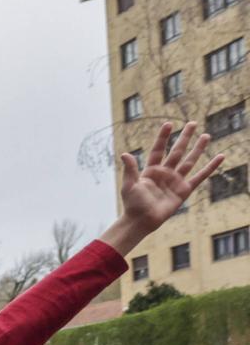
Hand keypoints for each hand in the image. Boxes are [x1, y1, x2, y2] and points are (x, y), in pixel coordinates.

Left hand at [110, 123, 227, 247]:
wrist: (141, 221)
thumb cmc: (132, 204)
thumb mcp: (129, 185)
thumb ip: (130, 169)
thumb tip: (124, 154)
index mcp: (151, 170)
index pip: (159, 150)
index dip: (163, 137)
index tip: (169, 124)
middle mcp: (165, 173)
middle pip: (177, 151)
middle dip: (185, 137)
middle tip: (193, 123)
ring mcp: (175, 181)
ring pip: (189, 161)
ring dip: (198, 148)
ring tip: (206, 136)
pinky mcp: (184, 190)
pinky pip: (200, 176)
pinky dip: (210, 167)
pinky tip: (219, 157)